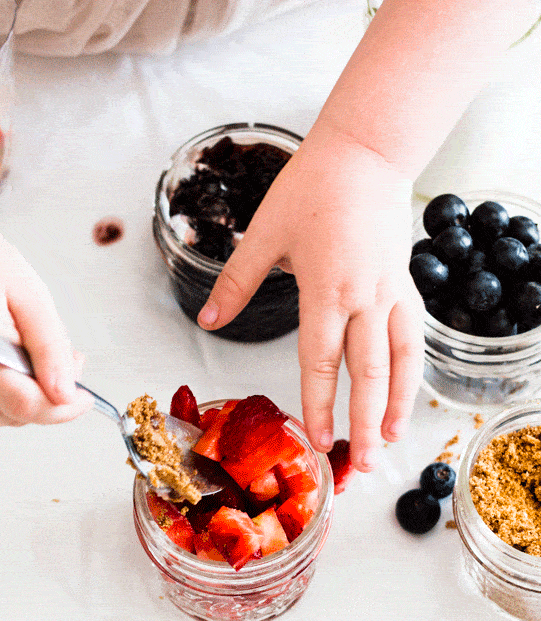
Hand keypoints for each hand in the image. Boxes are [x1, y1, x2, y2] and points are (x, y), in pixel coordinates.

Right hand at [0, 222, 92, 425]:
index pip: (24, 404)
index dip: (63, 408)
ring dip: (29, 399)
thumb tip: (66, 395)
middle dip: (50, 399)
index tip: (85, 396)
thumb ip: (50, 349)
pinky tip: (14, 364)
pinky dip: (6, 398)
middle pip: (15, 416)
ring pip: (1, 418)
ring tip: (35, 354)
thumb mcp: (30, 299)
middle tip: (66, 360)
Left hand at [197, 127, 424, 471]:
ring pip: (400, 360)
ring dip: (396, 405)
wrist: (364, 154)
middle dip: (362, 423)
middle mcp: (364, 297)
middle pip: (367, 373)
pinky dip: (413, 371)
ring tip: (390, 442)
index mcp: (325, 288)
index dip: (320, 405)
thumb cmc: (311, 189)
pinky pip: (414, 337)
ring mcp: (391, 292)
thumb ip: (236, 282)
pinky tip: (406, 395)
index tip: (318, 440)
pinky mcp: (406, 284)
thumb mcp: (264, 235)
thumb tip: (207, 321)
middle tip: (362, 466)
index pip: (322, 361)